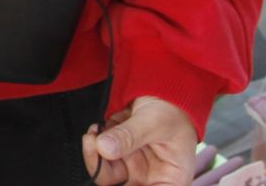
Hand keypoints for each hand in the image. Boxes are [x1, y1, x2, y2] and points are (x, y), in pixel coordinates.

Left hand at [80, 97, 197, 184]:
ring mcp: (134, 168)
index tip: (111, 171)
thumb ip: (129, 136)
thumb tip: (103, 148)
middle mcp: (152, 179)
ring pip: (107, 176)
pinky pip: (101, 159)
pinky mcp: (119, 155)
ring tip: (93, 135)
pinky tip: (95, 131)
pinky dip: (94, 147)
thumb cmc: (172, 109)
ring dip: (95, 157)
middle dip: (102, 171)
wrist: (162, 89)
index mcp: (171, 180)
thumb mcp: (154, 121)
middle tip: (95, 148)